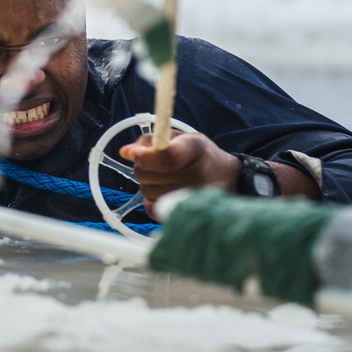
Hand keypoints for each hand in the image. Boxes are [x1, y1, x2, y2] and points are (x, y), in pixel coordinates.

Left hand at [118, 131, 239, 218]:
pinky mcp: (184, 213)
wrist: (226, 177)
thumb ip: (150, 141)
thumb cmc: (198, 154)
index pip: (166, 157)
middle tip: (152, 163)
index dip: (145, 156)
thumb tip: (125, 152)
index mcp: (195, 149)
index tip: (135, 153)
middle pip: (147, 174)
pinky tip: (163, 190)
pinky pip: (150, 206)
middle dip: (141, 166)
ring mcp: (191, 198)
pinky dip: (150, 198)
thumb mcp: (179, 137)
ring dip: (146, 182)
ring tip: (162, 177)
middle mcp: (196, 175)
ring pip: (145, 189)